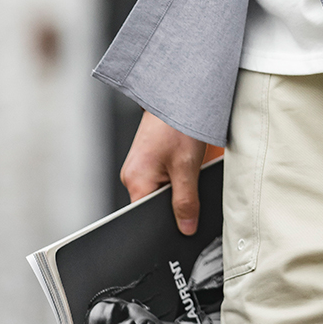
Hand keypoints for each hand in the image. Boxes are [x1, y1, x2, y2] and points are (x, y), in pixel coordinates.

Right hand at [121, 111, 207, 234]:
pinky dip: (176, 174)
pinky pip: (161, 178)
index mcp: (136, 181)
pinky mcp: (147, 160)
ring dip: (178, 185)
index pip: (148, 218)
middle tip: (190, 180)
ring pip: (161, 191)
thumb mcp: (186, 168)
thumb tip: (186, 227)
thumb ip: (186, 202)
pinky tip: (184, 160)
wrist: (176, 96)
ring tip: (186, 164)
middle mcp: (132, 176)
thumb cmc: (176, 125)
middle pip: (155, 205)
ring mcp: (139, 167)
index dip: (170, 221)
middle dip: (177, 201)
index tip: (186, 218)